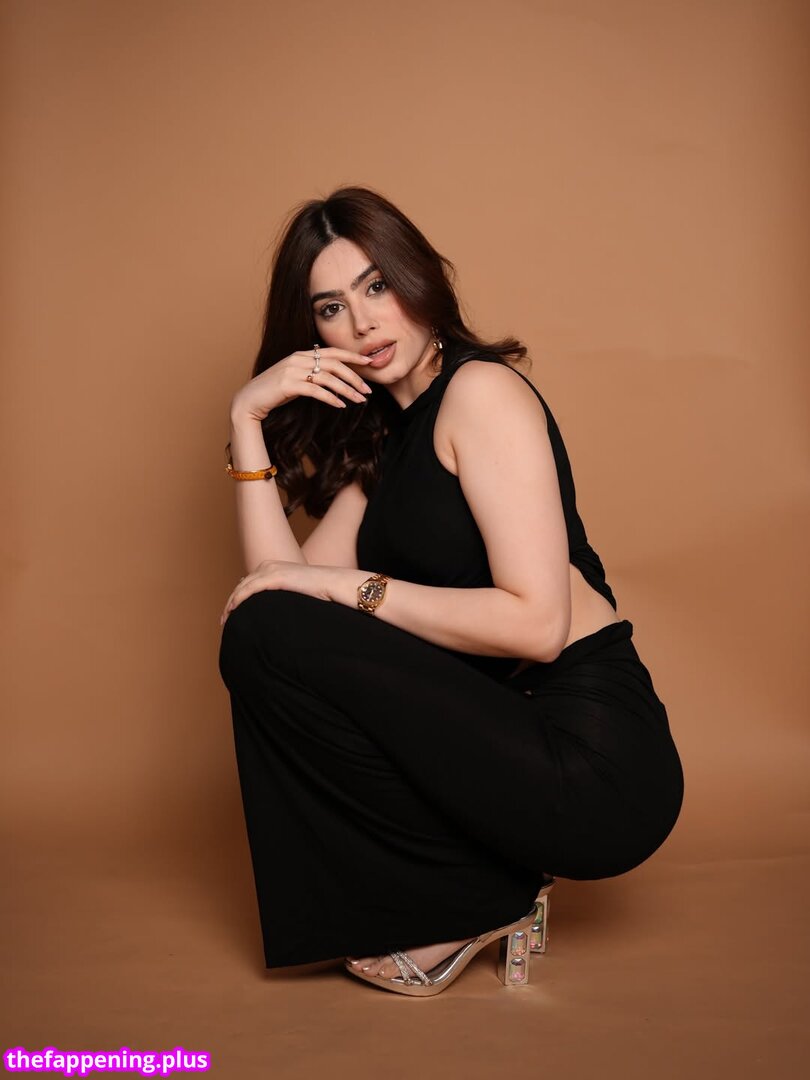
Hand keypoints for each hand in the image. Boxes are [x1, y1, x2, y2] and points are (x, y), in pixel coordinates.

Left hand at [219, 560, 362, 624]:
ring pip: (242, 587)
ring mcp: (271, 569)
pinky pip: (250, 589)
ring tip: (225, 620)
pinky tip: (232, 611)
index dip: (238, 597)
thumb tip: (276, 610)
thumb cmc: (320, 592)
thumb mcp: (297, 593)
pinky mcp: (274, 577)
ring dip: (231, 604)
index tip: (232, 613)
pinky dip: (238, 600)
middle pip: (242, 584)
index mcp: (274, 567)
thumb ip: (284, 596)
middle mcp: (270, 565)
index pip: (249, 582)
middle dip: (231, 602)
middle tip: (224, 620)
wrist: (334, 584)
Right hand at [230, 347, 374, 422]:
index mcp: (301, 354)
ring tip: (359, 401)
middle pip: (334, 364)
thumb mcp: (295, 378)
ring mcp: (292, 371)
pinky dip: (330, 398)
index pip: (332, 351)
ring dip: (347, 390)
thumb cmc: (274, 392)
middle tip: (368, 390)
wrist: (250, 400)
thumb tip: (333, 380)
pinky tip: (341, 406)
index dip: (352, 357)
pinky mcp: (288, 385)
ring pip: (328, 378)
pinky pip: (315, 391)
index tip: (369, 363)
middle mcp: (298, 359)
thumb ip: (311, 374)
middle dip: (354, 377)